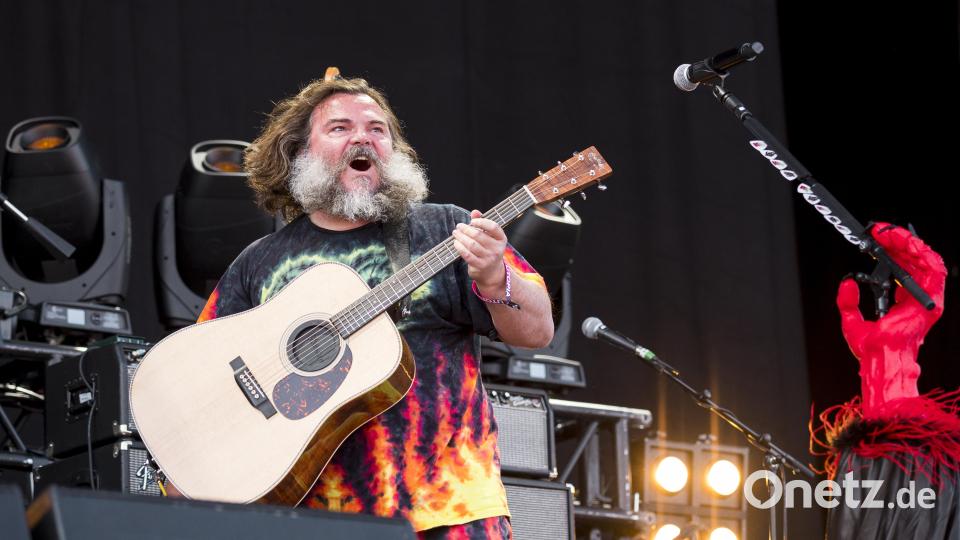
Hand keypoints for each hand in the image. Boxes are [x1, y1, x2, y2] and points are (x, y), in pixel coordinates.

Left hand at [452, 210, 506, 290]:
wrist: (492, 273)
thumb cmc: (489, 251)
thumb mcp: (489, 238)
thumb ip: (482, 224)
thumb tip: (475, 212)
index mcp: (501, 239)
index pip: (493, 227)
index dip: (481, 222)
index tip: (472, 221)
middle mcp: (497, 249)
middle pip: (479, 235)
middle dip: (466, 229)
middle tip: (459, 226)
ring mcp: (489, 258)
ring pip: (471, 244)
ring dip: (461, 237)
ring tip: (455, 233)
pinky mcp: (480, 266)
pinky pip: (467, 255)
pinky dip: (460, 247)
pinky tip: (456, 243)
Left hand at [837, 222, 945, 358]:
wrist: (880, 358)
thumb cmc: (870, 348)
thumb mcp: (851, 320)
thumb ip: (848, 301)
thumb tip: (848, 281)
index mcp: (903, 303)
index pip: (902, 270)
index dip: (891, 251)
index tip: (875, 238)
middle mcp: (916, 299)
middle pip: (913, 262)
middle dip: (897, 243)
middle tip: (879, 231)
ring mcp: (926, 300)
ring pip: (925, 262)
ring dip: (908, 244)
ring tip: (890, 233)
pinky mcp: (930, 301)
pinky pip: (934, 271)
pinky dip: (924, 254)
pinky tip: (909, 242)